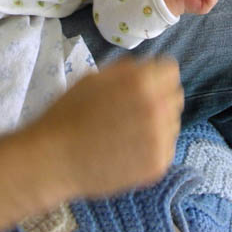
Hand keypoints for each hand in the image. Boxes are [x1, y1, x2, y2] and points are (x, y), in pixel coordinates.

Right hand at [25, 58, 182, 199]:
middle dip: (159, 98)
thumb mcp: (94, 77)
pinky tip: (129, 148)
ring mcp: (159, 138)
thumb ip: (127, 70)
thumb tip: (148, 68)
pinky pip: (166, 148)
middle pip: (176, 96)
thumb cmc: (69, 112)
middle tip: (134, 109)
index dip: (156, 75)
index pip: (171, 70)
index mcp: (141, 81)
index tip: (143, 85)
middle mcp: (157, 107)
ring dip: (157, 123)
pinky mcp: (158, 164)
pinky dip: (152, 147)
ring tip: (128, 130)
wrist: (55, 158)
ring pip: (173, 122)